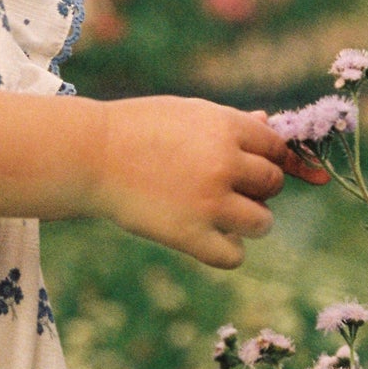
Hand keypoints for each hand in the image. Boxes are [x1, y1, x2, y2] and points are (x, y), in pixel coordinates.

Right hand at [96, 97, 322, 267]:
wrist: (91, 155)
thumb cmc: (138, 129)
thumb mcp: (187, 113)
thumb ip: (230, 121)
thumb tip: (269, 123)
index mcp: (225, 127)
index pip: (276, 148)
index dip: (270, 158)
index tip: (254, 166)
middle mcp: (224, 163)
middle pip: (273, 184)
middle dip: (258, 188)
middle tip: (227, 188)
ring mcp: (209, 201)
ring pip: (262, 222)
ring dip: (249, 221)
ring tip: (222, 215)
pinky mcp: (189, 235)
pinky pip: (234, 256)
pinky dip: (227, 250)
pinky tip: (210, 237)